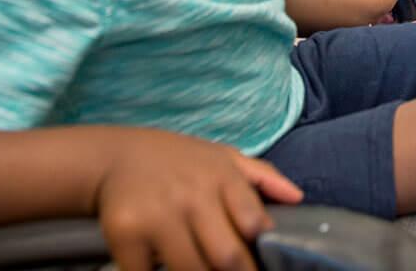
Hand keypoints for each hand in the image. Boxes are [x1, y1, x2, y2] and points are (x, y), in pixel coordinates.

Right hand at [96, 130, 302, 270]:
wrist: (118, 155)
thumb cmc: (180, 161)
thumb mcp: (223, 156)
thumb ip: (262, 176)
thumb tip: (298, 198)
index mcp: (221, 175)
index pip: (254, 222)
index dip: (262, 250)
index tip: (264, 264)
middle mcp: (192, 193)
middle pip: (227, 258)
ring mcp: (158, 214)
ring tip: (203, 268)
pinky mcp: (125, 233)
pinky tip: (163, 266)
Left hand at [350, 0, 415, 24]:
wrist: (364, 13)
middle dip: (387, 2)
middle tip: (394, 5)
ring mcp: (359, 3)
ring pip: (375, 8)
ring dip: (384, 13)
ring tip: (392, 16)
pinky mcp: (360, 15)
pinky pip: (372, 18)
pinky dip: (380, 21)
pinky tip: (387, 22)